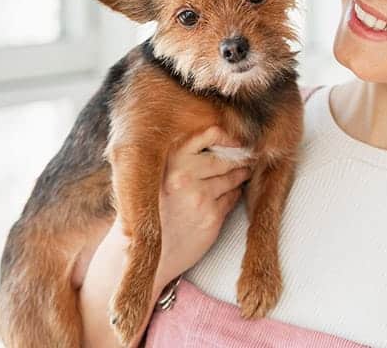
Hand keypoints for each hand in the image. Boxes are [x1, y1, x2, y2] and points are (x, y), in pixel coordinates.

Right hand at [152, 126, 254, 288]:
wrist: (139, 251)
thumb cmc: (149, 208)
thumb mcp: (153, 175)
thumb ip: (179, 157)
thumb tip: (216, 136)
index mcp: (169, 160)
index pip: (208, 135)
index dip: (226, 136)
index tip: (235, 140)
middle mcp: (184, 175)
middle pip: (224, 159)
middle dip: (238, 158)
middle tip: (247, 157)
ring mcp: (199, 197)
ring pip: (231, 178)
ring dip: (240, 174)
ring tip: (243, 172)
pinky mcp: (211, 217)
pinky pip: (232, 198)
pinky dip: (235, 193)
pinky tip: (231, 192)